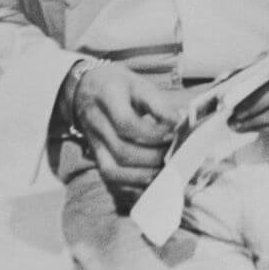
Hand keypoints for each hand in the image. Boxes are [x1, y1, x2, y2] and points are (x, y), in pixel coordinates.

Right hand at [70, 64, 181, 197]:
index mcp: (108, 98)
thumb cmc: (121, 86)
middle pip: (121, 150)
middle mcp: (96, 123)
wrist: (88, 87)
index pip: (126, 122)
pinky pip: (109, 179)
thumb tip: (180, 123)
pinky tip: (150, 181)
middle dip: (153, 157)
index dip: (153, 132)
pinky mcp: (95, 156)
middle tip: (174, 154)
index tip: (175, 131)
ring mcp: (93, 143)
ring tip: (164, 169)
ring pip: (112, 170)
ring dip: (142, 175)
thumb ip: (159, 104)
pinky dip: (131, 185)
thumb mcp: (140, 84)